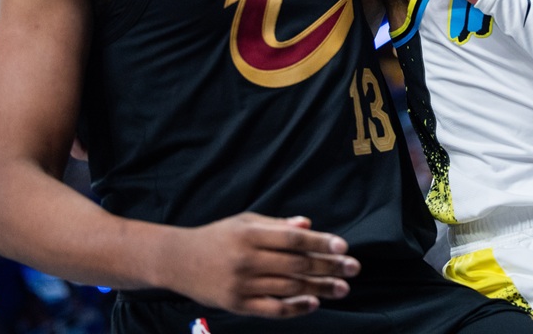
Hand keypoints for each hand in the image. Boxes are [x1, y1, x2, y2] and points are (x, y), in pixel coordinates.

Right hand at [162, 213, 359, 317]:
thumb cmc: (218, 237)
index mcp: (250, 235)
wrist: (178, 260)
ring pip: (289, 287)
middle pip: (296, 264)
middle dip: (329, 266)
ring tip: (343, 288)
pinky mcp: (237, 305)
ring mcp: (242, 284)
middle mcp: (247, 259)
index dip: (320, 242)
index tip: (343, 246)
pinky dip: (296, 307)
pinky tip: (315, 303)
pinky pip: (273, 309)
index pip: (293, 239)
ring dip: (320, 288)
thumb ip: (277, 225)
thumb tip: (309, 225)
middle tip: (354, 268)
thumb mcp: (245, 222)